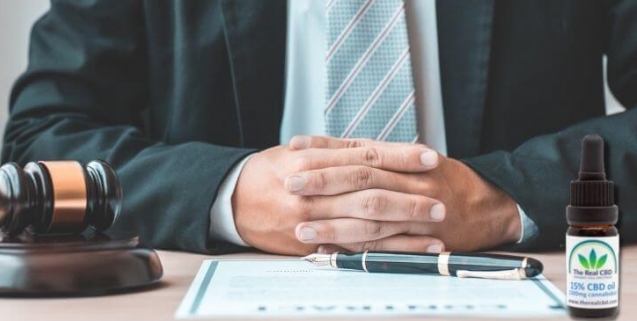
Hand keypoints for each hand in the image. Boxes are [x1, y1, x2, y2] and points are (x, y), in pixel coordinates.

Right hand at [232, 140, 446, 255]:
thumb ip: (336, 150)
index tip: (430, 157)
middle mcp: (314, 190)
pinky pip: (354, 249)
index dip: (400, 157)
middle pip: (371, 192)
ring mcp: (313, 219)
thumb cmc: (269, 173)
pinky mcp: (312, 243)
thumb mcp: (297, 152)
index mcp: (313, 161)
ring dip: (405, 229)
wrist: (232, 202)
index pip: (365, 156)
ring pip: (366, 225)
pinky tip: (411, 251)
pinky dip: (386, 250)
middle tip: (441, 201)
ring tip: (436, 230)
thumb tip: (378, 149)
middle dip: (409, 197)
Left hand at [288, 136, 521, 252]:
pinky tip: (330, 250)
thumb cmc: (448, 181)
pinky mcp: (422, 238)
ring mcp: (417, 209)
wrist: (493, 205)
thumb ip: (380, 157)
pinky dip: (356, 247)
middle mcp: (409, 179)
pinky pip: (385, 244)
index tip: (293, 149)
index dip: (324, 149)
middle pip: (360, 176)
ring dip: (332, 222)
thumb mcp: (416, 160)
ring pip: (369, 213)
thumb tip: (334, 152)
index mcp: (404, 158)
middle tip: (290, 183)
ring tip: (300, 226)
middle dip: (322, 181)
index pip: (358, 149)